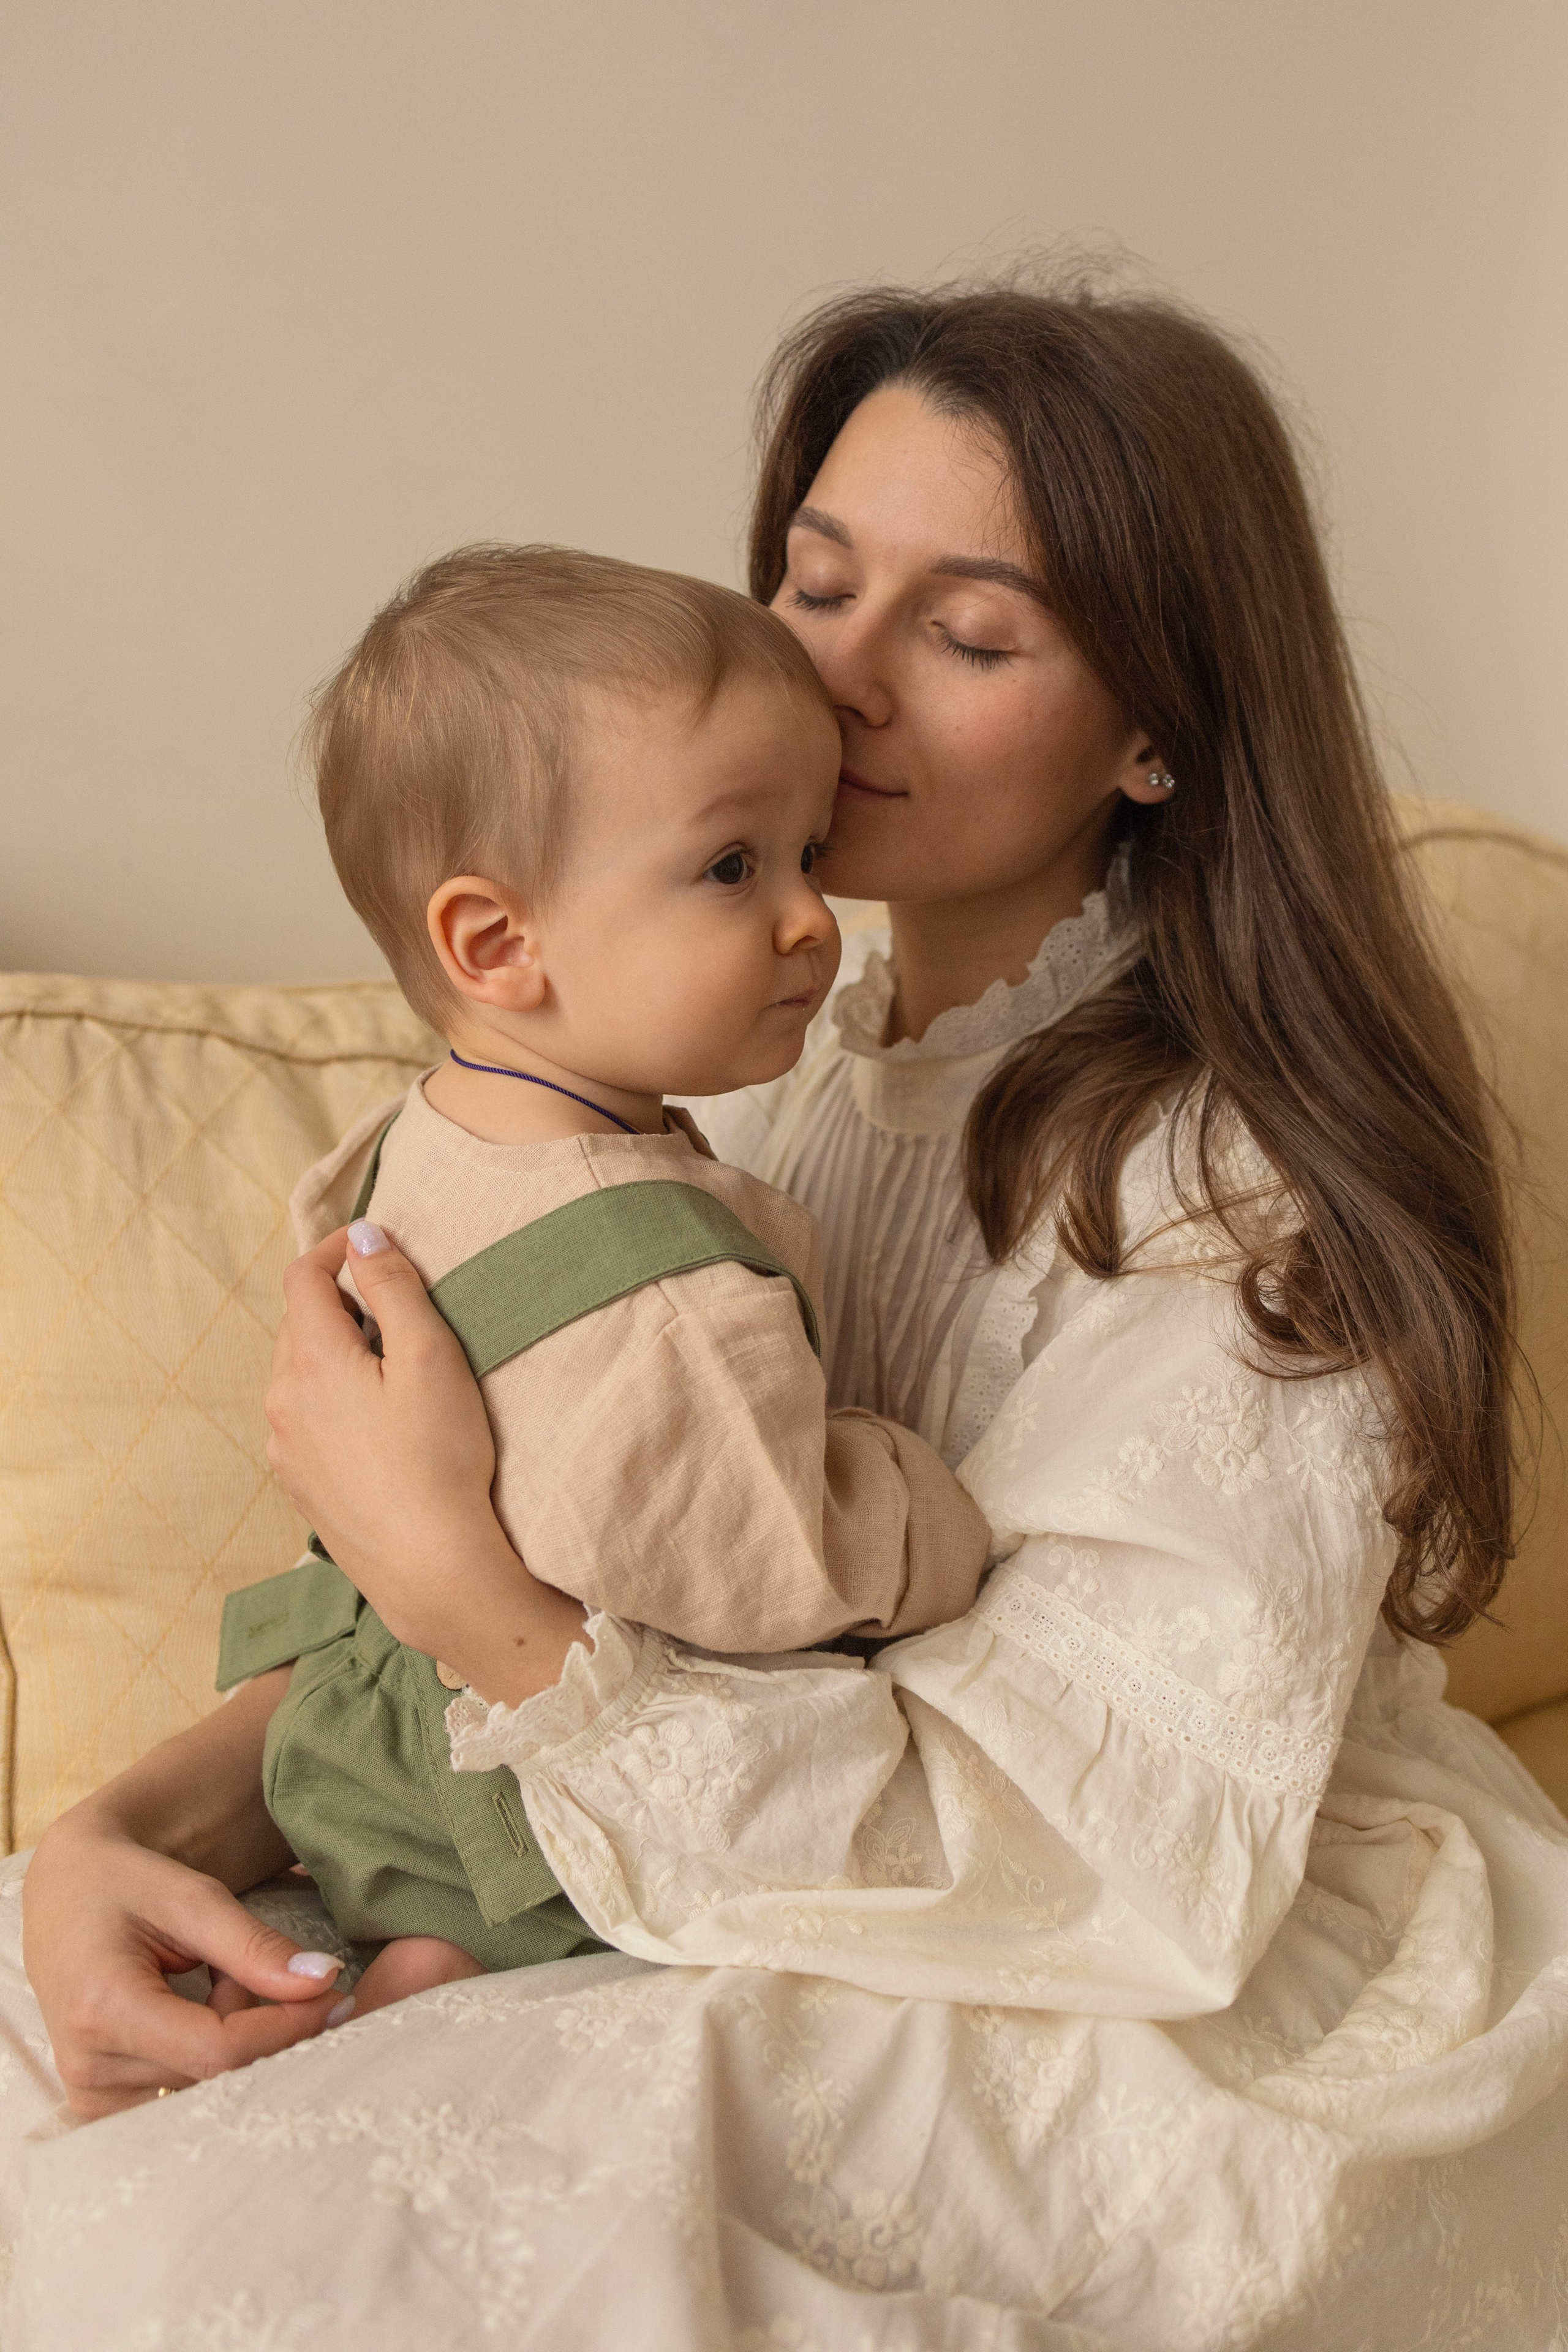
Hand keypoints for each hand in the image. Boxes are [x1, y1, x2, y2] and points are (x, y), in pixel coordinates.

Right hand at [23, 1674, 345, 2118]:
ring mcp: (92, 2094)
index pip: (217, 2050)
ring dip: (232, 2039)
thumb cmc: (128, 1884)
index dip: (288, 2028)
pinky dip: (207, 2057)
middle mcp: (90, 2066)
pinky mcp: (101, 2104)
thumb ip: (254, 1946)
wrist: (67, 1894)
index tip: (334, 1996)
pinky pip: (183, 2095)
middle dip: (258, 2025)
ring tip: (211, 1981)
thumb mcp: (191, 1898)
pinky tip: (194, 2011)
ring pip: (207, 2088)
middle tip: (247, 1970)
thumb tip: (323, 1981)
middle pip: (217, 2074)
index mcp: (103, 2008)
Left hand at [266, 1226, 585, 1702]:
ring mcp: (285, 1449)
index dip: (337, 1248)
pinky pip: (305, 1420)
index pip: (303, 1277)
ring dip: (335, 1353)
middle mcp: (281, 1402)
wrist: (432, 1567)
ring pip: (299, 1374)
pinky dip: (332, 1400)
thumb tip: (364, 1235)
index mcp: (310, 1361)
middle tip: (396, 1305)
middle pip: (298, 1324)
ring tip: (391, 1367)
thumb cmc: (440, 1458)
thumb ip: (393, 1285)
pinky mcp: (300, 1486)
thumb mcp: (430, 1355)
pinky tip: (379, 1424)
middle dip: (339, 1301)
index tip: (375, 1243)